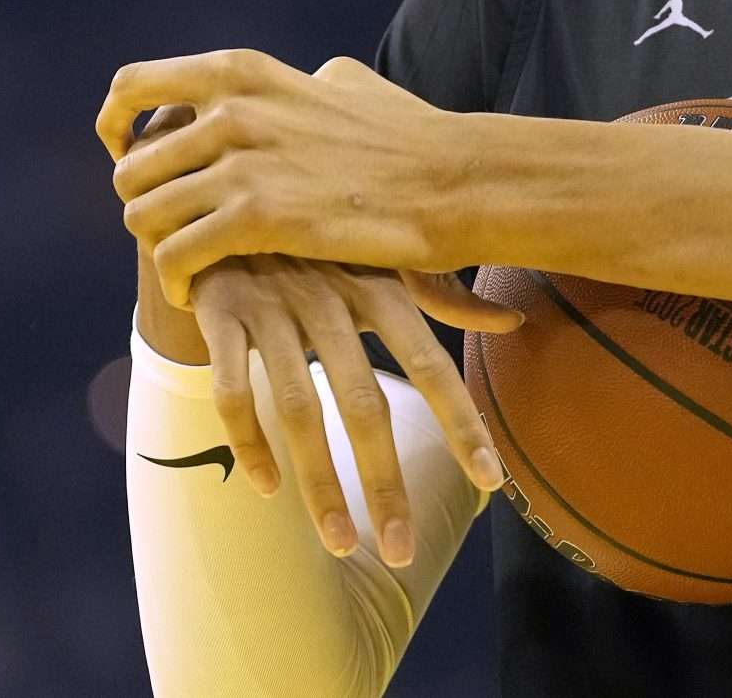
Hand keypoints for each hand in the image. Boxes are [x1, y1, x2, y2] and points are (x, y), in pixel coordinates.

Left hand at [103, 50, 457, 305]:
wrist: (450, 180)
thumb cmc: (407, 136)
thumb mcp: (343, 84)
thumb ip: (296, 85)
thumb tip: (295, 83)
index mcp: (240, 72)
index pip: (131, 88)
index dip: (115, 128)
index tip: (130, 159)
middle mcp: (230, 109)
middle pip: (131, 169)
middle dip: (145, 208)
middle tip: (177, 235)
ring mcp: (241, 161)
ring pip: (143, 217)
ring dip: (159, 251)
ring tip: (189, 269)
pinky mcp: (255, 217)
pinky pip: (174, 256)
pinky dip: (176, 283)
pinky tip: (198, 294)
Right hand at [189, 253, 519, 563]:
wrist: (232, 182)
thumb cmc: (323, 232)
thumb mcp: (384, 254)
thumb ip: (442, 296)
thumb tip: (511, 322)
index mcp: (381, 286)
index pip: (433, 365)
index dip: (461, 422)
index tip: (490, 482)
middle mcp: (331, 298)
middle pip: (363, 403)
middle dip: (384, 481)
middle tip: (402, 549)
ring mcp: (273, 305)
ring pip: (295, 407)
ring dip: (319, 484)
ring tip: (342, 544)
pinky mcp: (220, 312)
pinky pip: (230, 388)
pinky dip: (248, 441)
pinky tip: (266, 488)